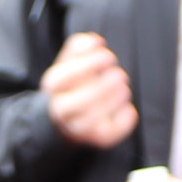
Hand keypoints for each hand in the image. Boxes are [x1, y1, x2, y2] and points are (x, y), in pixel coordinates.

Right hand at [41, 32, 137, 148]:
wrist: (62, 119)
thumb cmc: (70, 85)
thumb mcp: (67, 62)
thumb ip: (78, 46)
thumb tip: (96, 41)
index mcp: (53, 85)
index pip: (67, 75)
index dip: (91, 64)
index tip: (109, 57)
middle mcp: (61, 109)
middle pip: (82, 100)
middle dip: (105, 85)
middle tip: (119, 75)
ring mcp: (77, 127)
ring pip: (93, 118)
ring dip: (115, 99)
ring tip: (123, 88)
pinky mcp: (94, 139)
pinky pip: (110, 134)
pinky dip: (124, 121)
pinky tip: (129, 109)